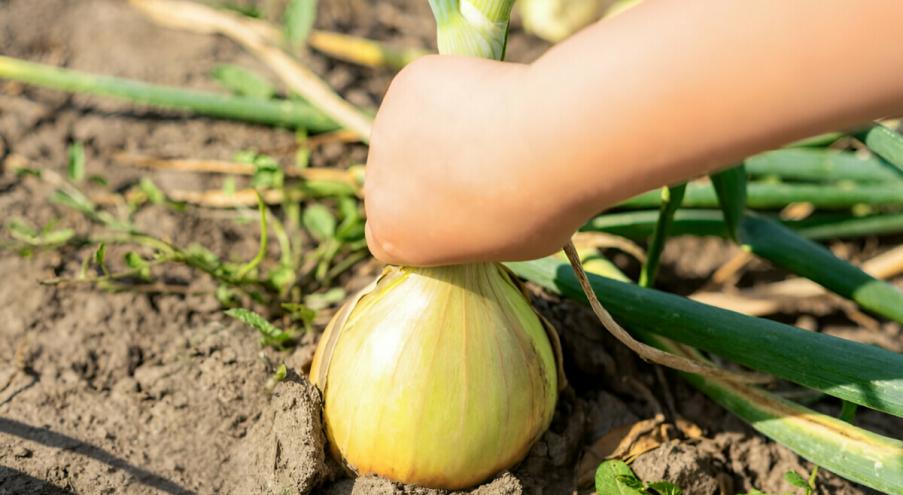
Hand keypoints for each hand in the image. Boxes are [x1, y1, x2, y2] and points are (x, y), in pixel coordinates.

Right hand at [364, 55, 584, 265]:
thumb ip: (469, 229)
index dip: (424, 218)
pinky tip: (491, 101)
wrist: (546, 148)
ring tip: (496, 132)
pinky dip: (456, 92)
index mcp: (393, 237)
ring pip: (414, 128)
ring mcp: (386, 129)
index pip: (390, 231)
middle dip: (431, 170)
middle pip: (397, 176)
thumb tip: (477, 206)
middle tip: (485, 163)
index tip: (460, 208)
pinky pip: (430, 89)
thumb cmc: (535, 210)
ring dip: (443, 127)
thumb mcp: (504, 245)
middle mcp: (376, 186)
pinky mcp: (406, 85)